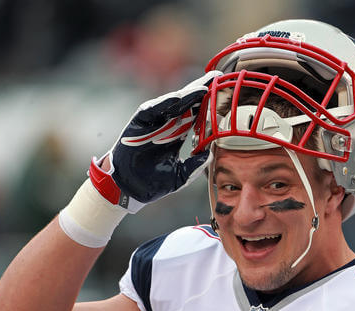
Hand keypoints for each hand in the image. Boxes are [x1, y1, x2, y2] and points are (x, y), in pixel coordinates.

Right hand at [90, 71, 220, 212]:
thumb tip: (210, 156)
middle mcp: (167, 124)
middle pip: (188, 102)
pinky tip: (177, 98)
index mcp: (178, 133)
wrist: (128, 189)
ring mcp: (153, 122)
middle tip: (219, 77)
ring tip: (203, 87)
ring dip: (187, 95)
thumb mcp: (179, 176)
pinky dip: (163, 103)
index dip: (210, 104)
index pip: (197, 114)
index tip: (226, 93)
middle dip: (202, 89)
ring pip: (172, 103)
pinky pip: (151, 110)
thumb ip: (194, 166)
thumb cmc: (153, 182)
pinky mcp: (138, 123)